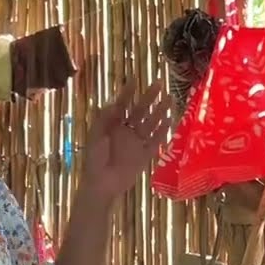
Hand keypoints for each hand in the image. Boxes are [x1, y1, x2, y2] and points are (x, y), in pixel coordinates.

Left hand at [81, 82, 170, 197]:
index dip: (128, 92)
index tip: (135, 80)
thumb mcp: (95, 137)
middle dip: (148, 97)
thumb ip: (103, 119)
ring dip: (159, 111)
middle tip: (158, 83)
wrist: (101, 185)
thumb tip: (113, 102)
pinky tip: (170, 120)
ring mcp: (137, 142)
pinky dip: (163, 131)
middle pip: (140, 110)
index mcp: (112, 125)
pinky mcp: (145, 155)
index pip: (122, 104)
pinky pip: (156, 141)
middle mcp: (126, 130)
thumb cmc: (94, 160)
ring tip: (169, 98)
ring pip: (151, 123)